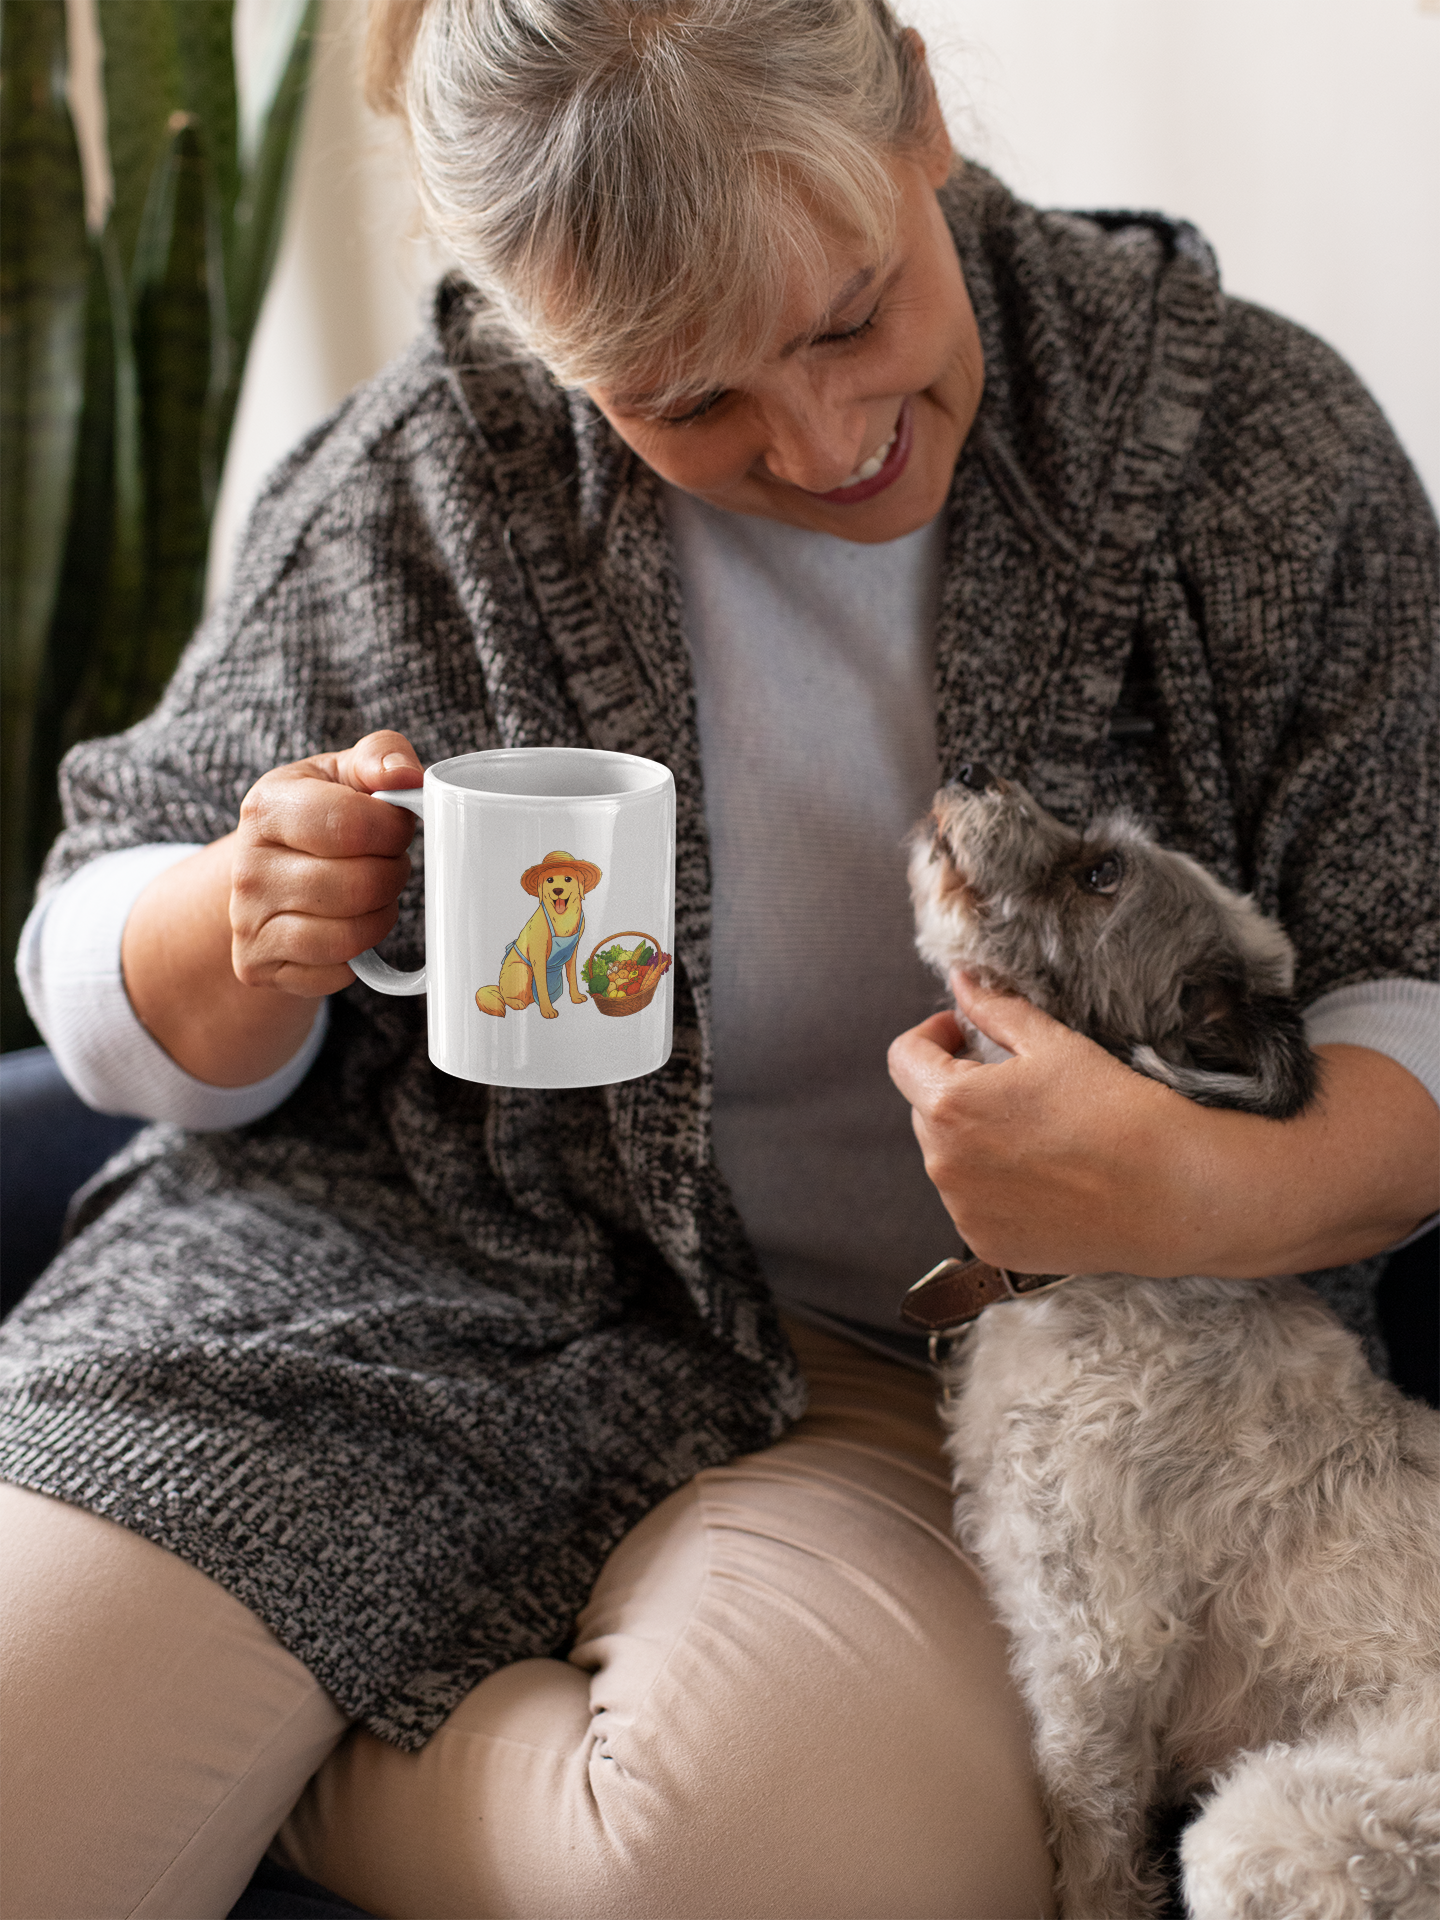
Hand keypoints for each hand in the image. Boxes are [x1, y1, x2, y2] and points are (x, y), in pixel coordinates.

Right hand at [122, 731, 423, 1087]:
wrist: (264, 872)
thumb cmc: (319, 816)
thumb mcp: (343, 773)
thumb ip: (380, 756)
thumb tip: (406, 775)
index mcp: (267, 807)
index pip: (351, 824)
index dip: (394, 829)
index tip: (397, 826)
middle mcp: (248, 867)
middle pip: (360, 885)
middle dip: (393, 874)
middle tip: (386, 862)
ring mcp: (247, 922)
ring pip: (351, 936)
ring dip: (381, 916)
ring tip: (370, 892)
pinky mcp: (258, 967)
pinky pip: (338, 973)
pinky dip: (359, 954)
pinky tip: (348, 925)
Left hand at [888, 972, 1200, 1276]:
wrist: (1171, 1193)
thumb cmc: (1117, 1112)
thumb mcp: (1053, 1045)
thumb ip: (995, 1010)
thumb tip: (961, 983)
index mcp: (951, 1104)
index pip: (903, 1058)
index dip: (931, 1036)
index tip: (962, 1033)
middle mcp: (943, 1163)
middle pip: (925, 1109)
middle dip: (957, 1087)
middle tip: (1014, 1083)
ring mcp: (963, 1210)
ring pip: (947, 1157)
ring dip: (973, 1138)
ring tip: (1036, 1133)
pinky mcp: (986, 1244)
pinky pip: (971, 1202)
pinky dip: (992, 1185)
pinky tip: (1043, 1175)